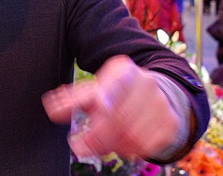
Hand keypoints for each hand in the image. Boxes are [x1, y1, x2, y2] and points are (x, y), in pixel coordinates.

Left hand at [42, 55, 179, 159]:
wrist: (157, 93)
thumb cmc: (116, 92)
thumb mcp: (94, 89)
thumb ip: (73, 99)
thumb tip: (51, 107)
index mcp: (124, 72)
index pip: (117, 84)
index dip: (110, 94)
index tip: (101, 105)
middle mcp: (146, 84)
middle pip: (119, 118)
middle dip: (96, 137)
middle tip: (79, 147)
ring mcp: (161, 104)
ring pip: (133, 136)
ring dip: (112, 146)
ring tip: (102, 144)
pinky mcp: (170, 124)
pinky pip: (147, 146)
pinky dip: (131, 151)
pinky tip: (122, 144)